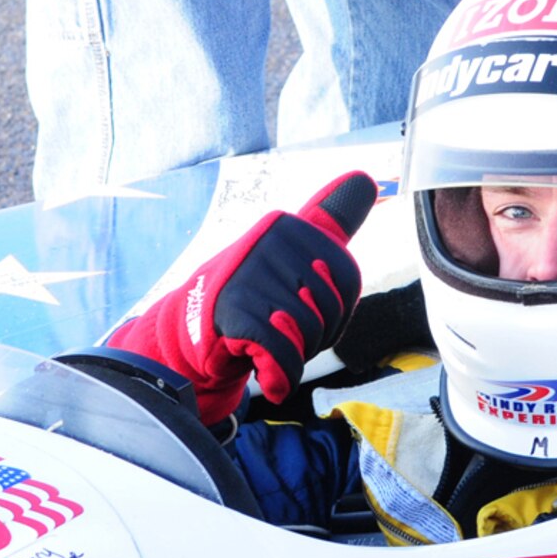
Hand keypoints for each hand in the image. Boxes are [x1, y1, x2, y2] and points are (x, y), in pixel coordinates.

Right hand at [108, 172, 375, 422]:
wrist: (189, 330)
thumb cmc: (253, 292)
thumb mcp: (292, 248)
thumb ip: (330, 217)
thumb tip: (366, 178)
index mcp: (289, 226)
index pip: (347, 280)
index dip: (334, 311)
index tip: (302, 310)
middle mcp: (269, 241)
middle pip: (329, 309)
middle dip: (312, 336)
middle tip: (278, 331)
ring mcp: (248, 273)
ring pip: (306, 333)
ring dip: (292, 357)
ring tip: (266, 345)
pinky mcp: (232, 309)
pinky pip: (280, 352)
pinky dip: (279, 375)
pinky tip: (268, 379)